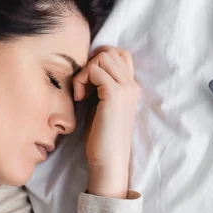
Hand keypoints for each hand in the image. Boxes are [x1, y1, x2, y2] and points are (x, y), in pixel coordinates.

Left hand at [72, 46, 139, 198]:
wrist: (109, 160)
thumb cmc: (102, 137)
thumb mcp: (102, 106)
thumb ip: (101, 87)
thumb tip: (87, 70)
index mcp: (131, 87)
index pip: (121, 54)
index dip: (100, 59)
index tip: (88, 81)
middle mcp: (132, 85)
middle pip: (111, 51)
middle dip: (91, 63)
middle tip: (83, 86)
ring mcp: (126, 88)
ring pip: (104, 57)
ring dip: (86, 70)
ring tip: (81, 92)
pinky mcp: (114, 94)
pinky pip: (96, 70)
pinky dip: (82, 80)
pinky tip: (80, 98)